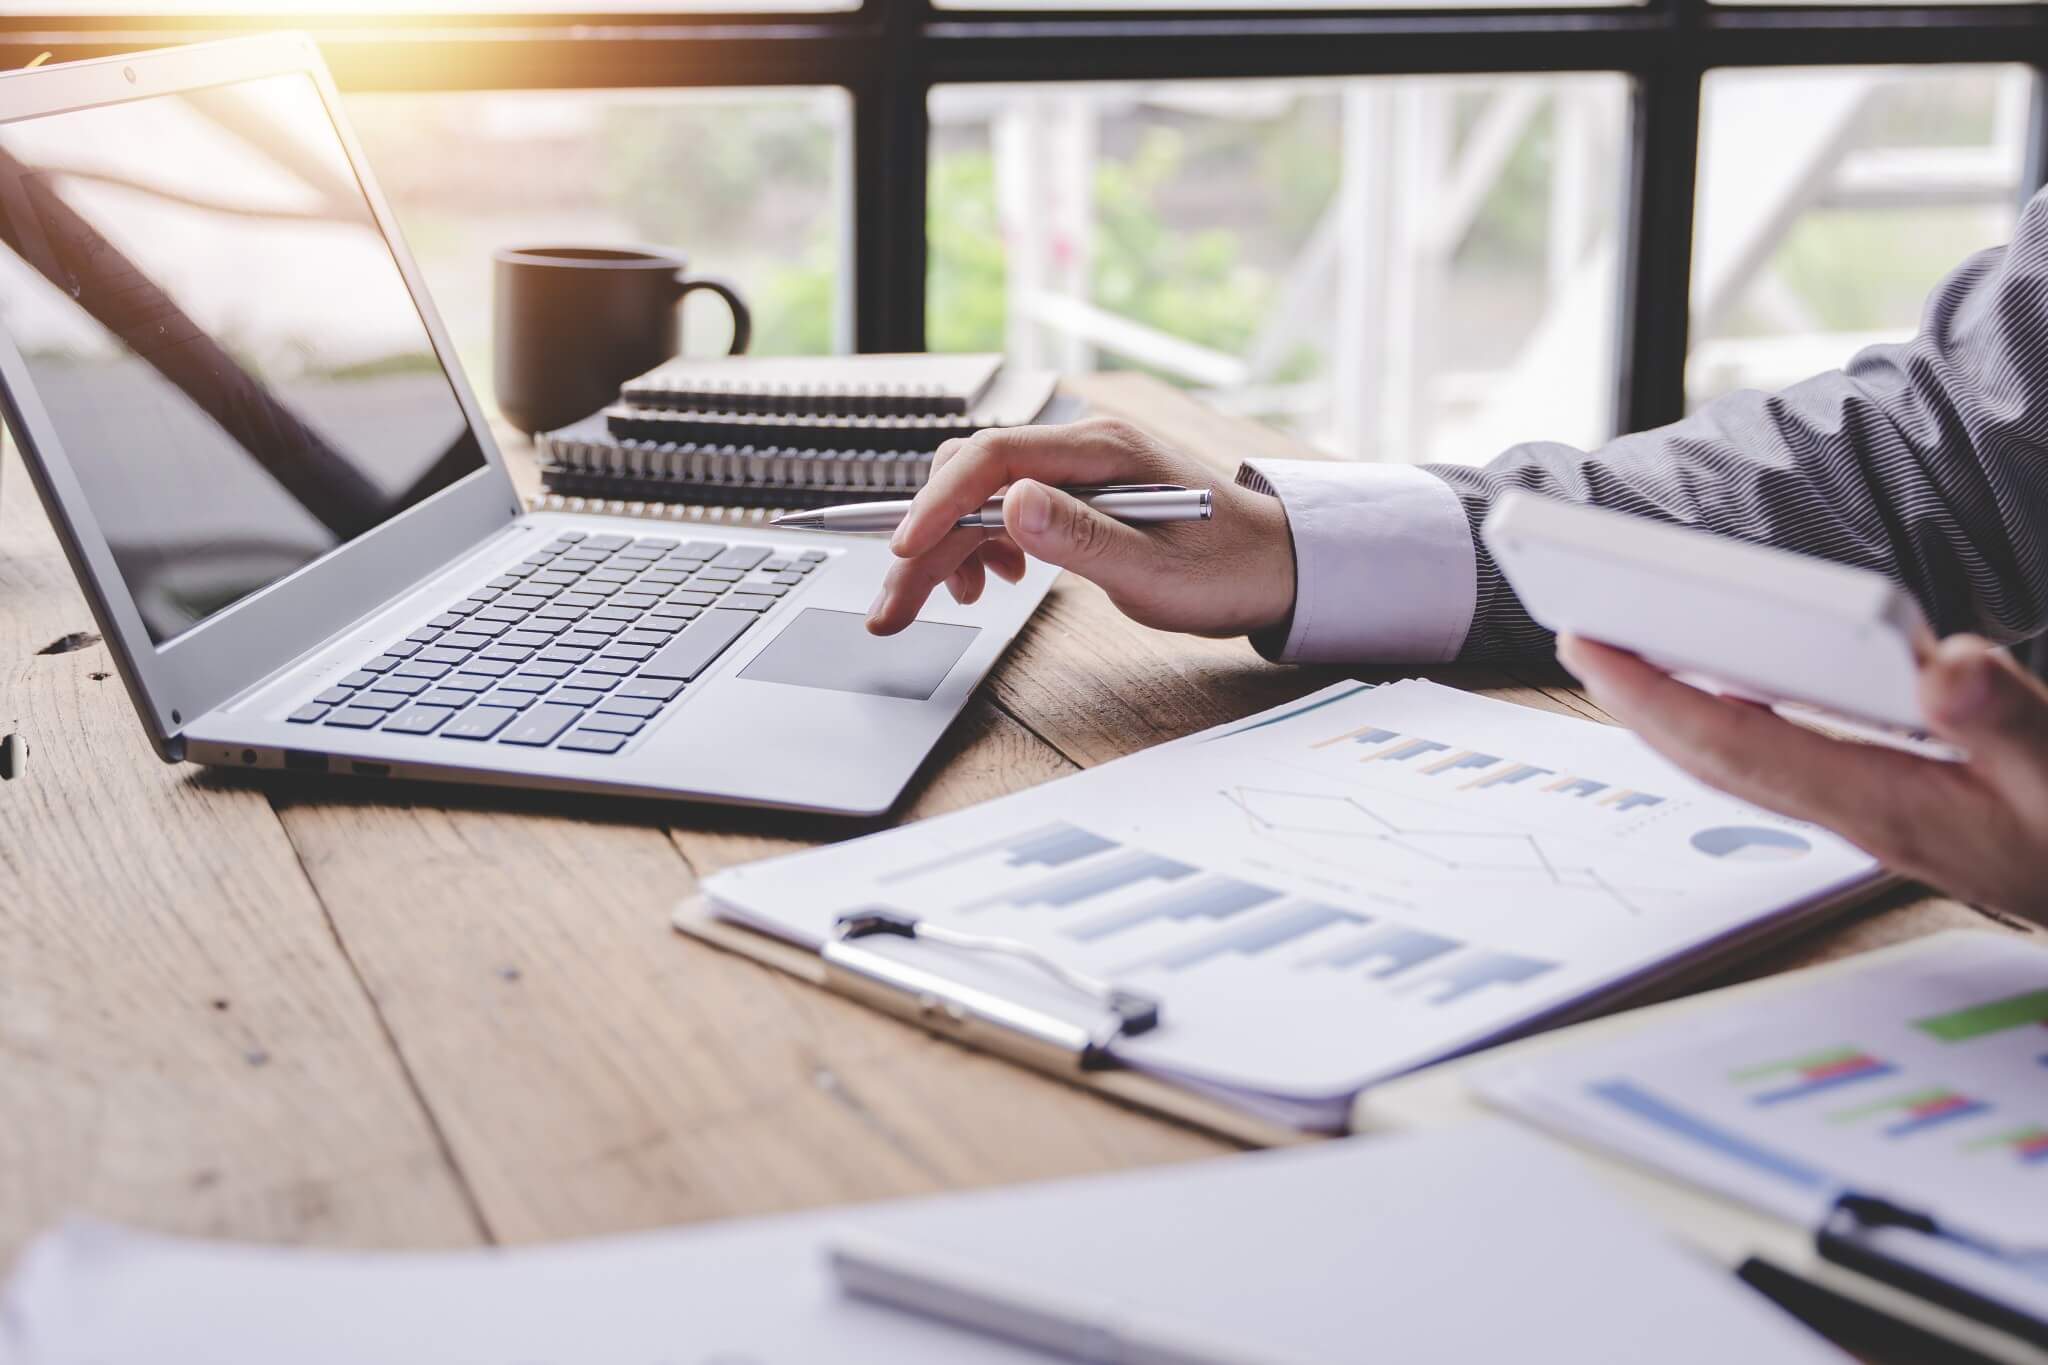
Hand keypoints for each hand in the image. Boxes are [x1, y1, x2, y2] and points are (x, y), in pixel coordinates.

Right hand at [864, 418, 1297, 638]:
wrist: (1275, 565)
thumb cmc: (1229, 569)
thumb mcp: (1156, 571)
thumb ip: (1081, 538)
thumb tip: (1011, 504)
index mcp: (1101, 449)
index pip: (993, 458)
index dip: (938, 503)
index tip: (905, 551)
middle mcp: (1080, 446)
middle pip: (971, 480)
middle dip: (924, 543)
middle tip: (893, 610)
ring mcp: (1074, 467)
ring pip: (978, 496)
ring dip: (947, 547)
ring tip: (951, 601)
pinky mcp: (1073, 492)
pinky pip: (1003, 506)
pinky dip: (978, 543)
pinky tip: (989, 579)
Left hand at [1558, 632, 2047, 923]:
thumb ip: (2008, 721)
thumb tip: (1939, 662)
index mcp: (1888, 807)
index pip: (1736, 743)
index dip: (1653, 694)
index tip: (1590, 642)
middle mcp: (1864, 817)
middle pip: (1717, 756)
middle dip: (1638, 700)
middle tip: (1577, 635)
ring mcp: (1878, 821)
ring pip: (1745, 764)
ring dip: (1681, 712)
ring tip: (1630, 659)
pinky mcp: (1901, 814)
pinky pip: (1788, 765)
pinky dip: (1742, 724)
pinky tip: (1739, 695)